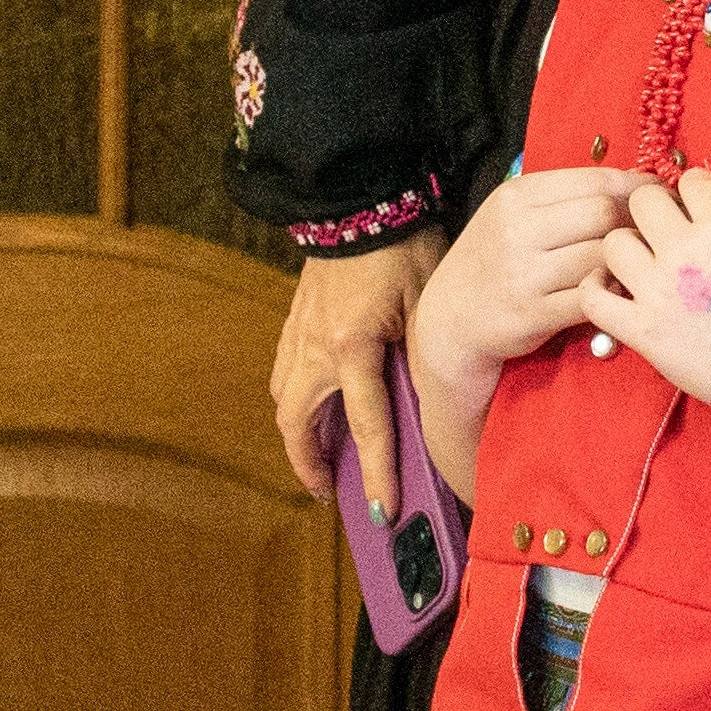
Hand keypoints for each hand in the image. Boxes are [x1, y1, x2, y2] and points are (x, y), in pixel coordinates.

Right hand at [269, 232, 445, 514]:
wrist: (360, 198)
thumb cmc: (403, 246)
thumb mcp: (425, 301)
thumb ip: (420, 353)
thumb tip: (427, 401)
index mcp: (352, 347)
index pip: (366, 427)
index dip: (375, 474)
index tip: (382, 512)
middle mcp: (315, 348)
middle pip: (298, 425)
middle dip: (311, 464)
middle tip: (331, 490)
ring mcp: (298, 334)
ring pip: (284, 401)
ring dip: (298, 434)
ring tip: (318, 457)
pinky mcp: (295, 320)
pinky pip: (284, 372)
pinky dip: (294, 398)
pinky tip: (309, 405)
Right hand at [409, 168, 653, 411]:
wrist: (451, 316)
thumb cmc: (495, 258)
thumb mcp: (515, 214)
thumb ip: (565, 197)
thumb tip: (636, 182)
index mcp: (517, 196)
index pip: (596, 180)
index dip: (636, 187)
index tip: (656, 195)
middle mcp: (517, 230)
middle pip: (604, 214)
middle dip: (635, 222)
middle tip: (649, 232)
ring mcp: (523, 274)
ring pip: (602, 255)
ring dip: (626, 259)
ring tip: (635, 261)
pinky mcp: (532, 314)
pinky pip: (591, 296)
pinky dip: (610, 292)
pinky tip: (614, 289)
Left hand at [581, 172, 710, 413]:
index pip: (691, 179)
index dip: (691, 193)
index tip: (693, 211)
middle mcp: (686, 250)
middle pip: (644, 201)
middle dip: (653, 213)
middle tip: (661, 235)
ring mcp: (658, 290)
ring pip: (614, 243)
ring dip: (626, 250)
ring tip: (640, 267)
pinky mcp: (640, 329)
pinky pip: (593, 297)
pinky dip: (597, 290)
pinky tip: (613, 292)